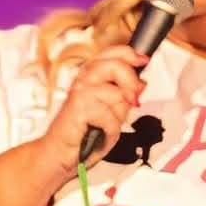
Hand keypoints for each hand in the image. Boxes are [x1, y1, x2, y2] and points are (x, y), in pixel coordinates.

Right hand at [38, 44, 149, 179]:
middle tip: (134, 100)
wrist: (62, 153)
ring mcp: (80, 91)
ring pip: (116, 94)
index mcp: (92, 74)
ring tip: (107, 125)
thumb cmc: (85, 133)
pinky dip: (111, 130)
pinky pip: (109, 117)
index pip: (113, 53)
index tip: (143, 61)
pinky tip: (101, 133)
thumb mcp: (113, 112)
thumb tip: (141, 83)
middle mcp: (84, 78)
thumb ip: (125, 96)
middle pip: (116, 65)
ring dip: (118, 115)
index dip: (131, 54)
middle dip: (131, 83)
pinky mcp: (78, 107)